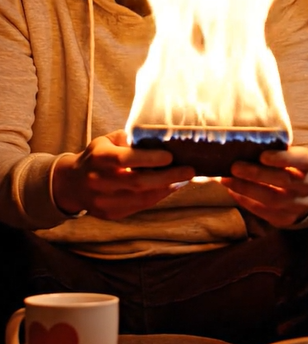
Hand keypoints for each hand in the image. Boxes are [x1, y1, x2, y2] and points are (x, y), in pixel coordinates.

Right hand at [52, 130, 194, 219]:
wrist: (71, 184)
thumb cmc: (97, 156)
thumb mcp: (108, 141)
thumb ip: (130, 140)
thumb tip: (161, 139)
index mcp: (99, 158)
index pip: (125, 159)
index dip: (149, 159)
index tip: (170, 156)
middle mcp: (99, 181)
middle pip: (138, 182)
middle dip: (167, 177)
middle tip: (189, 170)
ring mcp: (104, 201)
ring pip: (141, 198)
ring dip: (166, 188)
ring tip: (184, 179)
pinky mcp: (110, 214)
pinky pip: (139, 207)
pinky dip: (157, 197)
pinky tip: (169, 188)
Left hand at [221, 145, 307, 227]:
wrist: (300, 191)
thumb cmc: (285, 164)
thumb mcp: (284, 153)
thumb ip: (270, 148)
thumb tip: (242, 143)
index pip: (303, 160)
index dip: (283, 158)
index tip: (262, 156)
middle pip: (284, 180)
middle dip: (256, 173)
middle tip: (234, 167)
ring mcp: (299, 204)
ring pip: (273, 199)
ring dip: (247, 189)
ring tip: (227, 180)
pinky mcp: (286, 219)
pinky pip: (265, 213)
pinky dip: (247, 202)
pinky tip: (233, 192)